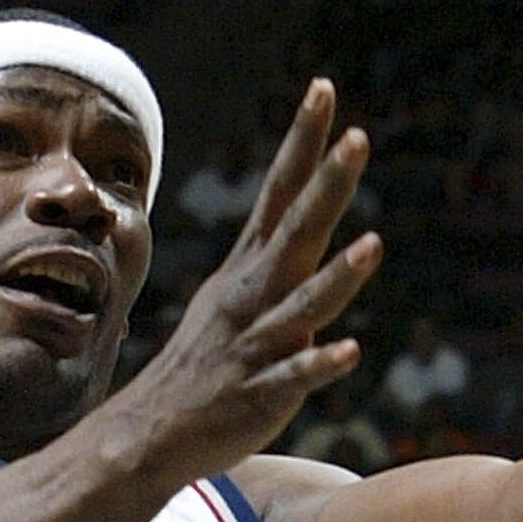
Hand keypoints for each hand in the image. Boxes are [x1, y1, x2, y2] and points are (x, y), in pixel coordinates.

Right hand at [108, 79, 380, 481]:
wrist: (150, 433)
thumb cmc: (205, 366)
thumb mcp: (234, 302)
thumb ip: (275, 265)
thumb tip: (306, 227)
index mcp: (249, 270)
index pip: (280, 191)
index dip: (303, 141)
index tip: (323, 88)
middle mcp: (252, 297)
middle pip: (296, 231)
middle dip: (327, 185)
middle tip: (358, 138)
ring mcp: (256, 344)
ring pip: (302, 305)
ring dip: (338, 277)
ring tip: (373, 246)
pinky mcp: (261, 393)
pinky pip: (295, 376)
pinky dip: (320, 364)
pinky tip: (348, 351)